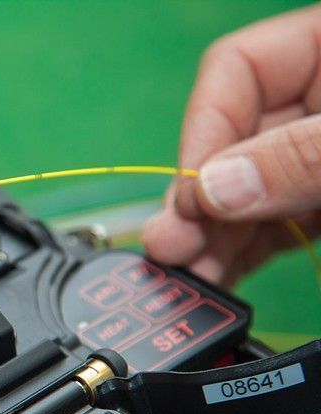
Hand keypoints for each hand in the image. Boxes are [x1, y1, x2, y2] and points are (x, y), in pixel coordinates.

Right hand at [143, 4, 320, 286]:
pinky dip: (244, 254)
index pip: (233, 72)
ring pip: (247, 194)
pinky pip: (273, 225)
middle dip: (199, 202)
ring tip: (189, 278)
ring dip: (213, 240)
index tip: (193, 195)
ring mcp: (316, 157)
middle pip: (230, 143)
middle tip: (171, 248)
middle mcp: (313, 103)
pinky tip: (217, 277)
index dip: (201, 132)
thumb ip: (297, 154)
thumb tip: (213, 189)